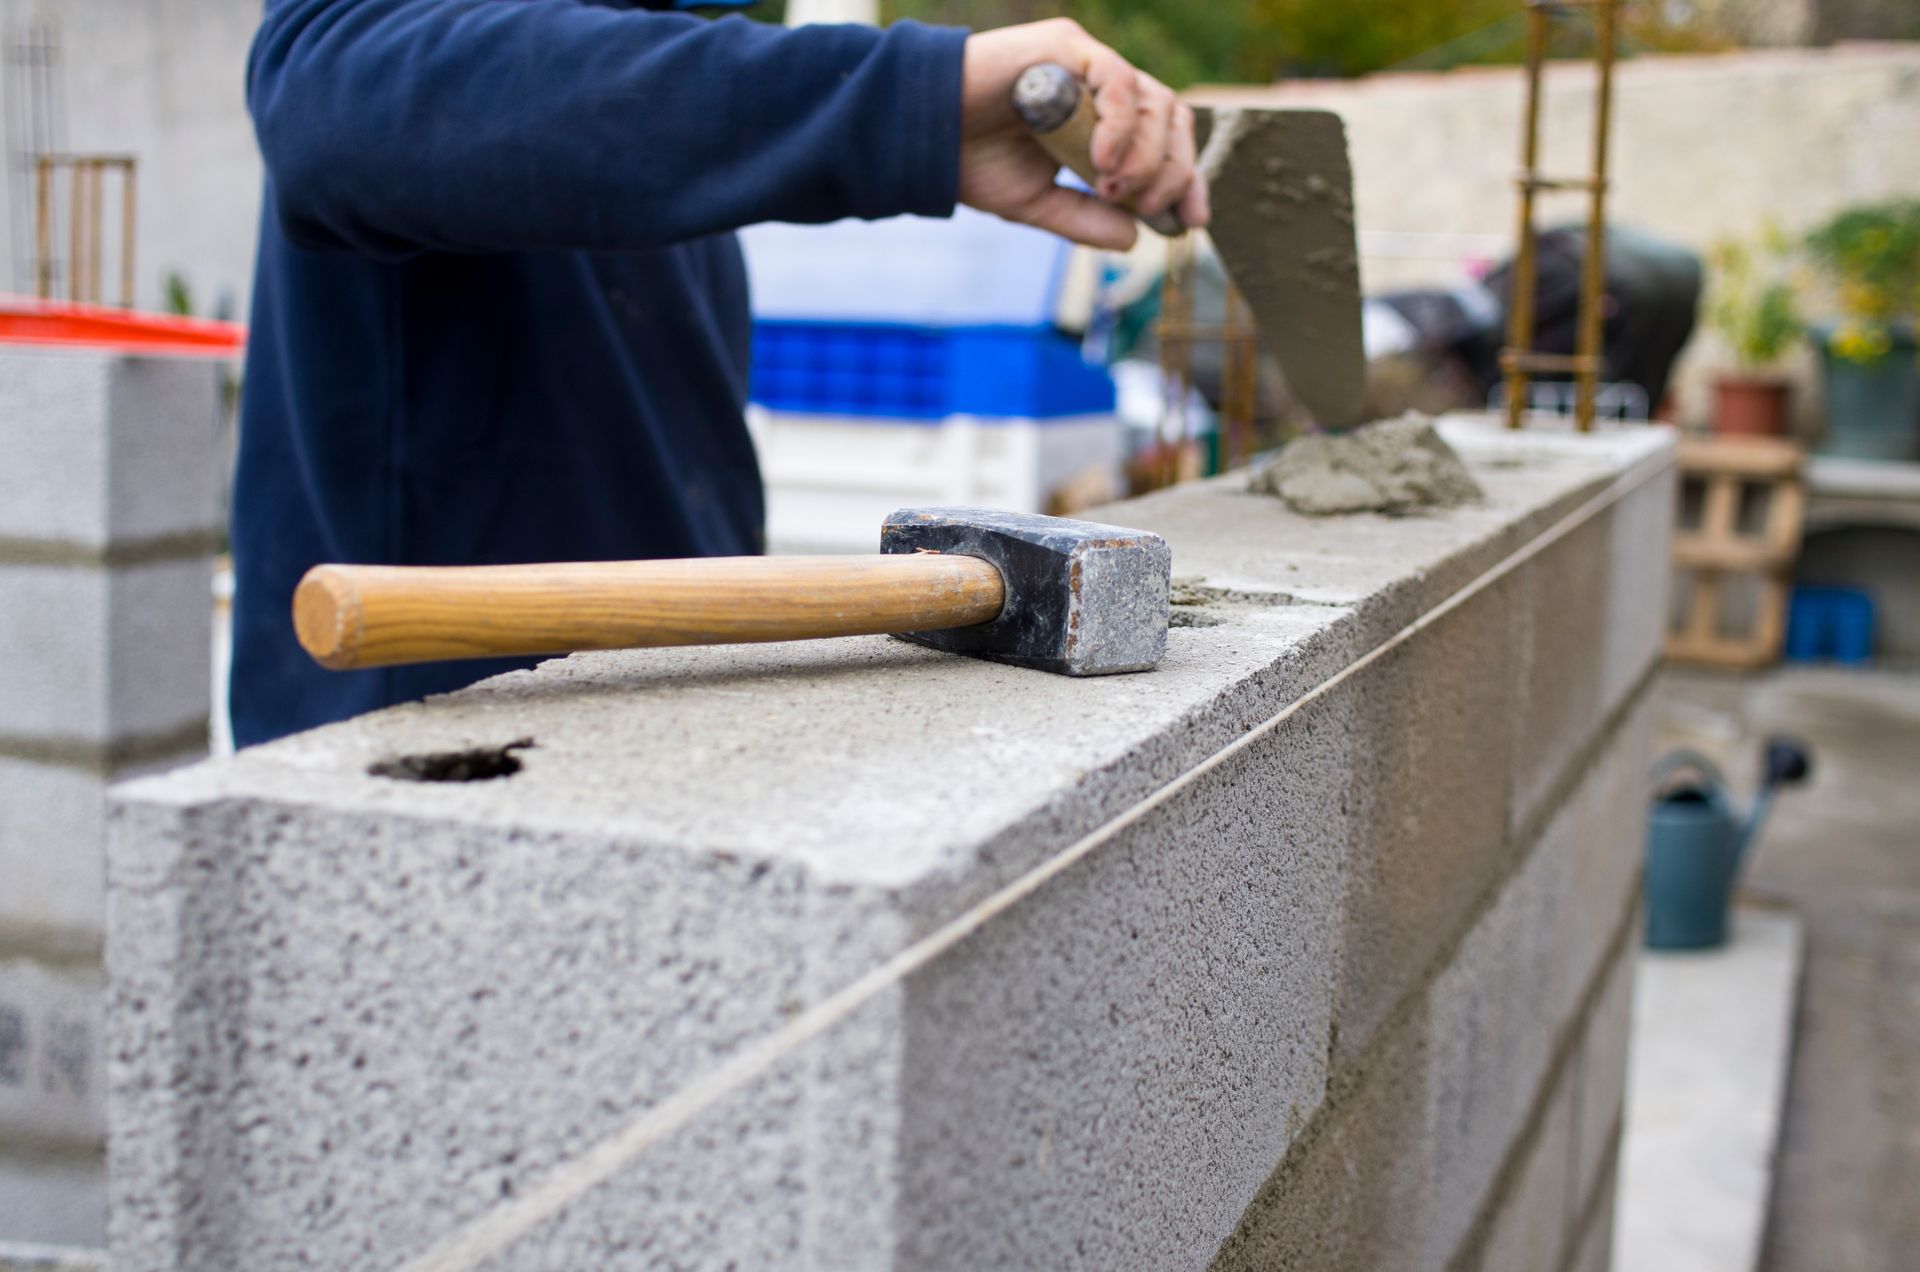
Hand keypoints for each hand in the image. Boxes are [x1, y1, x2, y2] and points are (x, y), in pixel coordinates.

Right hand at [959, 19, 1209, 250]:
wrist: (921, 135)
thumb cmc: (972, 161)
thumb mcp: (1039, 203)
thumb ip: (1087, 219)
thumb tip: (1134, 239)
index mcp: (1100, 120)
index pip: (1164, 139)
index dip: (1185, 177)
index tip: (1191, 219)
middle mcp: (1101, 87)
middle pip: (1170, 117)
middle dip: (1174, 170)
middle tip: (1151, 208)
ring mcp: (1087, 63)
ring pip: (1153, 100)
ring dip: (1148, 154)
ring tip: (1117, 190)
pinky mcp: (1067, 46)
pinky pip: (1118, 80)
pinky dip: (1122, 125)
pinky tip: (1104, 163)